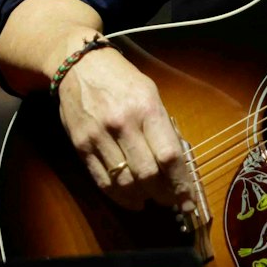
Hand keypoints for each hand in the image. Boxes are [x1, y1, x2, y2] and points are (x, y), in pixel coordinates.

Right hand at [55, 48, 197, 213]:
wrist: (78, 64)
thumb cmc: (121, 79)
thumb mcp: (150, 92)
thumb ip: (162, 126)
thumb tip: (177, 163)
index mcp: (147, 108)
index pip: (169, 155)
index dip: (181, 183)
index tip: (188, 199)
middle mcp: (123, 123)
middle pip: (148, 174)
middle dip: (164, 195)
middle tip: (172, 202)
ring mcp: (99, 136)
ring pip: (125, 182)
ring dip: (142, 198)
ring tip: (151, 200)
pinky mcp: (81, 146)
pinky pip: (102, 181)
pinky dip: (119, 197)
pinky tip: (131, 201)